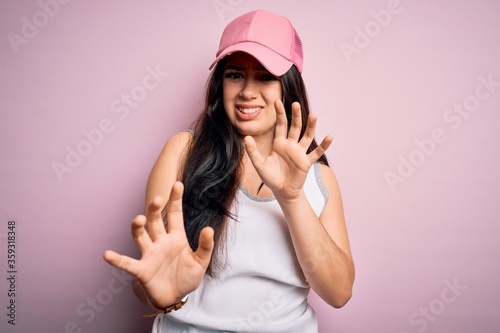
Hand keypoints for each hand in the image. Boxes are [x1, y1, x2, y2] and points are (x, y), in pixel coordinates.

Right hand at [103, 181, 213, 307]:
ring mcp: (150, 255)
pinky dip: (117, 260)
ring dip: (138, 228)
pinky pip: (127, 264)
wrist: (176, 297)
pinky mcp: (142, 270)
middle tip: (157, 199)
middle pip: (155, 221)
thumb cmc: (187, 276)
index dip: (176, 199)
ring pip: (141, 236)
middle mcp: (161, 242)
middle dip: (155, 210)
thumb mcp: (201, 262)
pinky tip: (107, 255)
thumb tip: (209, 229)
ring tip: (138, 219)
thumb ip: (206, 246)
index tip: (177, 184)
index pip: (175, 214)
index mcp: (176, 237)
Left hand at [244, 100, 332, 200]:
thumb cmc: (270, 177)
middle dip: (296, 116)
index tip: (277, 102)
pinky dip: (323, 146)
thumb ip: (252, 152)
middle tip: (296, 104)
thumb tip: (246, 138)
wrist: (282, 191)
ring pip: (307, 136)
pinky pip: (316, 153)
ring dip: (311, 127)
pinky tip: (330, 137)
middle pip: (295, 127)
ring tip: (314, 116)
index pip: (280, 125)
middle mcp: (290, 145)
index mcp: (279, 143)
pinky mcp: (306, 162)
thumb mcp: (259, 164)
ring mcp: (299, 153)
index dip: (279, 114)